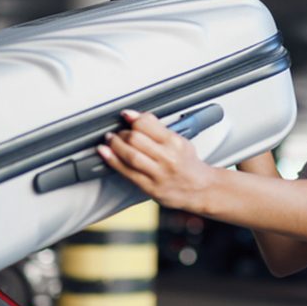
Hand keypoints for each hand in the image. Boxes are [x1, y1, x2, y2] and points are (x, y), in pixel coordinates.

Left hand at [96, 109, 216, 211]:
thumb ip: (158, 128)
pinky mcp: (150, 187)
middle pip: (135, 139)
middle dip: (122, 133)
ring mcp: (158, 174)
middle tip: (118, 133)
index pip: (147, 124)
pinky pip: (126, 172)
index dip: (132, 118)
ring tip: (110, 140)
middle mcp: (167, 158)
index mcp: (175, 142)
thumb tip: (135, 116)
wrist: (201, 189)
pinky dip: (112, 160)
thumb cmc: (188, 164)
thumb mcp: (180, 141)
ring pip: (130, 155)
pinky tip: (105, 153)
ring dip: (115, 145)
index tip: (126, 116)